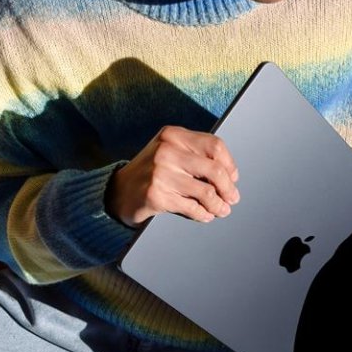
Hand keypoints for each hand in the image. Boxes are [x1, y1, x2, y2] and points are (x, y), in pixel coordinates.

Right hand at [105, 125, 239, 226]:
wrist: (118, 191)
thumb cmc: (151, 172)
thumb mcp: (171, 152)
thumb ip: (196, 156)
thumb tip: (230, 175)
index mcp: (173, 135)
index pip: (215, 146)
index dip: (229, 164)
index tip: (233, 178)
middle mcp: (167, 150)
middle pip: (214, 170)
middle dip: (228, 188)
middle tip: (232, 198)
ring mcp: (160, 173)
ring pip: (206, 192)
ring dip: (218, 205)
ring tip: (221, 210)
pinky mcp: (156, 195)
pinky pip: (191, 207)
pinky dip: (203, 214)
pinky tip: (205, 215)